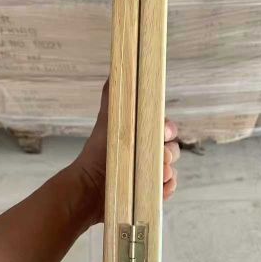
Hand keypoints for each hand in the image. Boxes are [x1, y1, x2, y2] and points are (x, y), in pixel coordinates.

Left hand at [74, 80, 179, 222]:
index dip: (168, 130)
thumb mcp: (107, 120)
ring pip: (171, 170)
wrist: (87, 189)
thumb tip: (117, 68)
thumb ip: (113, 95)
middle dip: (168, 154)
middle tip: (157, 158)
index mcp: (139, 134)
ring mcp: (147, 174)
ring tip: (154, 177)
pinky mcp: (147, 193)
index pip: (166, 129)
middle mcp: (144, 153)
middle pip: (173, 149)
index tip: (163, 133)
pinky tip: (158, 190)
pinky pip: (167, 189)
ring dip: (167, 173)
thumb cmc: (97, 154)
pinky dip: (166, 190)